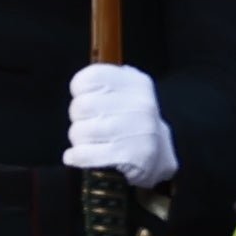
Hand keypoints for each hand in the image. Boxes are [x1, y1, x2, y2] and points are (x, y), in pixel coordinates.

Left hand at [63, 61, 178, 189]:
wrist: (158, 156)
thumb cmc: (131, 121)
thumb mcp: (127, 93)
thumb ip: (104, 83)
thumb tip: (79, 84)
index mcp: (137, 83)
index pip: (90, 78)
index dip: (80, 91)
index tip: (86, 99)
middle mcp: (140, 104)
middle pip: (81, 106)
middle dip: (79, 118)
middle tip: (89, 124)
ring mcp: (136, 131)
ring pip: (79, 131)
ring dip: (79, 139)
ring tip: (91, 141)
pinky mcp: (128, 157)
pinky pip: (83, 154)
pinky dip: (77, 156)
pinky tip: (80, 156)